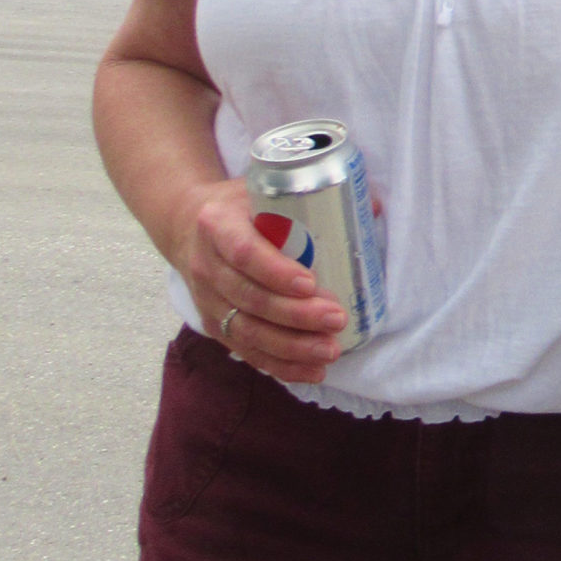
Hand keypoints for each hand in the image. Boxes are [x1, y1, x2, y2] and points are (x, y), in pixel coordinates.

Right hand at [175, 177, 346, 384]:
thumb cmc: (239, 206)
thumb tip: (374, 205)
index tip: (311, 283)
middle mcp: (206, 265)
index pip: (243, 252)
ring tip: (330, 350)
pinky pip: (246, 351)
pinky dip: (280, 365)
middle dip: (295, 315)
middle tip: (337, 318)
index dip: (276, 271)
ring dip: (291, 346)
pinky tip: (311, 370)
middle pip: (250, 298)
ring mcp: (206, 300)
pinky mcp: (213, 326)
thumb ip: (314, 196)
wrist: (186, 227)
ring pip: (247, 331)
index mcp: (217, 225)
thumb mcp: (263, 190)